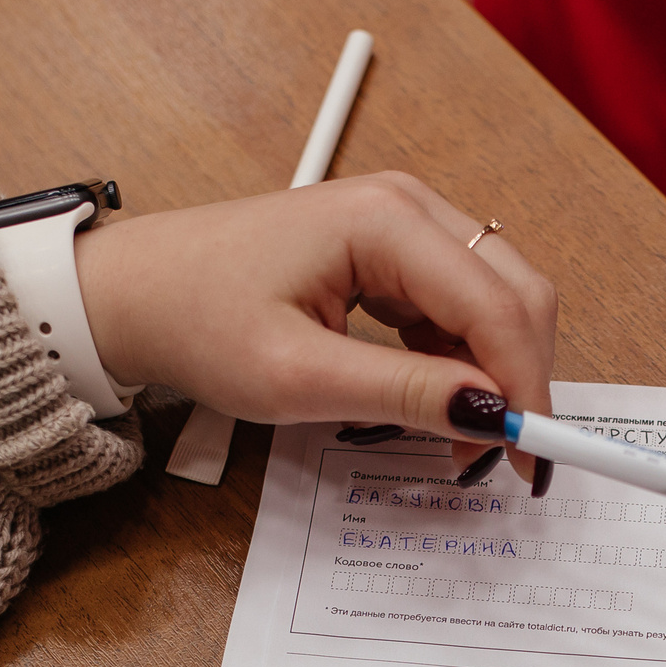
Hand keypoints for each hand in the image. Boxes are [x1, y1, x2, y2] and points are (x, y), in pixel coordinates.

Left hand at [70, 173, 556, 476]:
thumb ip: (405, 395)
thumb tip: (490, 415)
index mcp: (386, 220)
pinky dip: (463, 362)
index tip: (532, 460)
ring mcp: (403, 225)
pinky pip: (460, 307)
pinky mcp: (393, 252)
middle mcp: (407, 206)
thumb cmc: (194, 317)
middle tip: (503, 459)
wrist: (134, 293)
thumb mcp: (297, 377)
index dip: (526, 389)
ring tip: (455, 441)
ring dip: (493, 375)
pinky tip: (434, 406)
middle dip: (520, 381)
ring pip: (496, 302)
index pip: (498, 306)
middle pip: (516, 293)